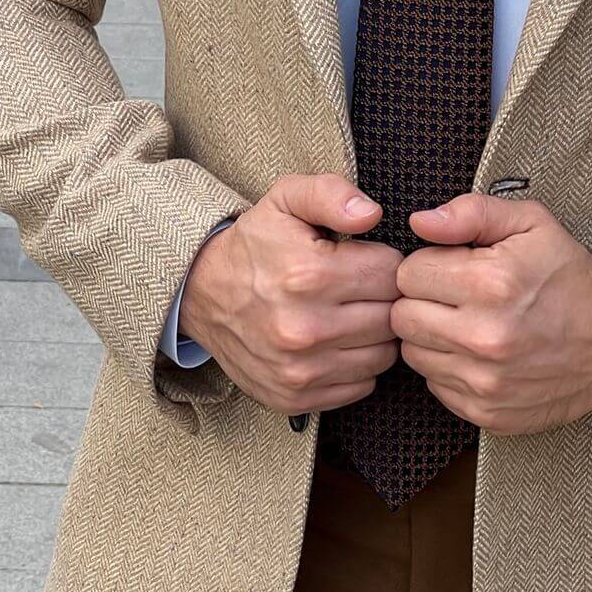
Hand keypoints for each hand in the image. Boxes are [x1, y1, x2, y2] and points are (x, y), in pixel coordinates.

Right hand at [179, 174, 402, 415]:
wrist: (200, 294)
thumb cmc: (255, 245)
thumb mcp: (286, 199)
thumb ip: (332, 193)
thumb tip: (371, 214)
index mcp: (308, 275)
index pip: (391, 275)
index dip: (384, 262)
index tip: (364, 260)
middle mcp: (304, 329)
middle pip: (391, 318)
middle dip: (382, 299)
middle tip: (359, 288)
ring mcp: (299, 370)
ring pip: (382, 356)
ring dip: (374, 335)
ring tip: (349, 314)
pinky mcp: (295, 398)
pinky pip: (361, 385)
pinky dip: (357, 366)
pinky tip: (336, 343)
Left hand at [391, 193, 591, 435]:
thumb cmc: (570, 277)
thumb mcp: (531, 224)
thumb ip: (471, 212)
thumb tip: (420, 222)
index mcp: (490, 283)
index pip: (408, 274)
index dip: (427, 266)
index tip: (452, 268)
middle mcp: (483, 336)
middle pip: (402, 317)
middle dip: (422, 301)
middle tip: (456, 296)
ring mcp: (484, 380)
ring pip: (413, 353)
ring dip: (432, 336)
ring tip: (469, 323)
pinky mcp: (486, 411)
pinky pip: (435, 385)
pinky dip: (450, 368)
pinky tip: (479, 354)